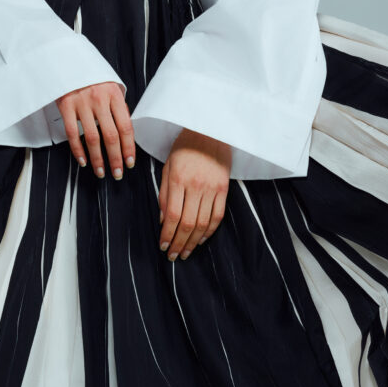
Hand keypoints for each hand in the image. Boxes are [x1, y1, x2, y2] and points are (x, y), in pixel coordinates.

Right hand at [56, 81, 134, 179]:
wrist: (68, 60)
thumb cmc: (92, 76)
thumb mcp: (110, 86)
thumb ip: (118, 106)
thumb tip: (126, 130)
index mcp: (114, 94)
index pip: (125, 127)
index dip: (129, 147)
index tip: (130, 162)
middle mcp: (99, 99)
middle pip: (111, 136)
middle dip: (116, 158)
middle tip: (118, 173)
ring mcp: (82, 103)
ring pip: (92, 138)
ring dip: (98, 159)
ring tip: (101, 171)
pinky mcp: (66, 106)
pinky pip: (73, 134)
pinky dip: (78, 150)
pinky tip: (83, 161)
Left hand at [158, 128, 229, 260]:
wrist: (209, 130)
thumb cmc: (184, 147)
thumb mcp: (168, 166)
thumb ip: (164, 193)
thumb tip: (163, 220)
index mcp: (178, 179)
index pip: (172, 215)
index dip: (167, 235)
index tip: (163, 246)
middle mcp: (196, 186)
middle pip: (187, 223)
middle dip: (179, 243)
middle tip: (173, 256)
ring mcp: (212, 188)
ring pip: (203, 223)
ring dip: (193, 241)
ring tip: (186, 252)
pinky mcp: (224, 189)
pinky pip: (218, 215)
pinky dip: (209, 231)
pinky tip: (202, 239)